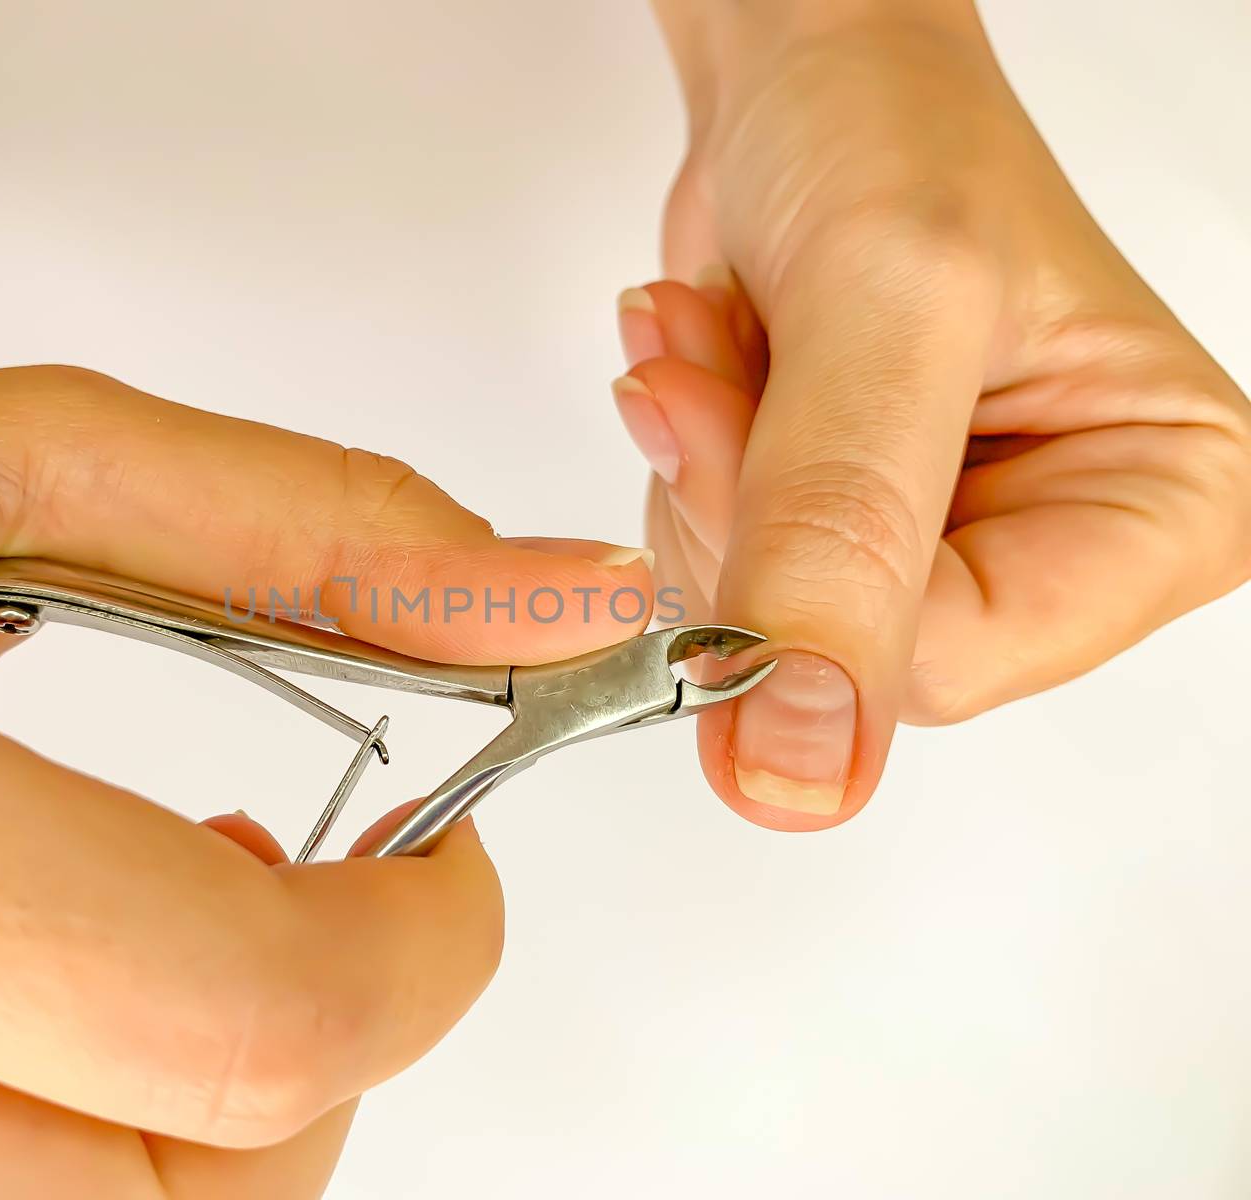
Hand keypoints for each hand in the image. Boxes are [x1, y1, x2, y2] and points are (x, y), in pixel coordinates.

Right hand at [0, 366, 652, 1196]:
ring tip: (119, 930)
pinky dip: (69, 1148)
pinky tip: (17, 1013)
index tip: (440, 852)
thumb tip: (547, 599)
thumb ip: (290, 526)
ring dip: (189, 1108)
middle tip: (272, 887)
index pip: (230, 1016)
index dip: (419, 946)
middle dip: (308, 1049)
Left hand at [618, 0, 1250, 827]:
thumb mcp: (892, 309)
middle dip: (746, 504)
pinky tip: (713, 365)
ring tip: (734, 341)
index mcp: (1160, 507)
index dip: (805, 591)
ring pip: (759, 619)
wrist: (809, 71)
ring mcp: (938, 544)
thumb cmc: (897, 132)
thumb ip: (846, 538)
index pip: (953, 663)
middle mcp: (1058, 545)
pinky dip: (682, 463)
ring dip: (705, 470)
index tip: (730, 449)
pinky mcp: (839, 528)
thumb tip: (798, 770)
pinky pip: (713, 570)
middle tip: (727, 372)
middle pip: (841, 652)